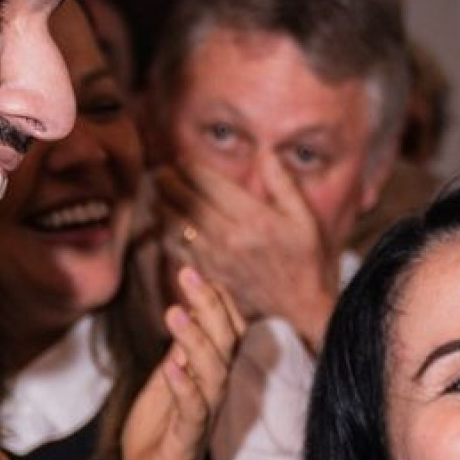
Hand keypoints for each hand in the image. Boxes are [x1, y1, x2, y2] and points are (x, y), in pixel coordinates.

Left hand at [119, 267, 246, 459]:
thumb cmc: (158, 440)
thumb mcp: (164, 387)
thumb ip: (178, 355)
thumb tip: (187, 315)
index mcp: (207, 377)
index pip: (224, 332)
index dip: (215, 302)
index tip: (197, 271)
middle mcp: (212, 394)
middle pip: (225, 344)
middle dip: (210, 308)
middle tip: (189, 274)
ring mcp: (201, 418)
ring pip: (212, 374)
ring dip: (196, 342)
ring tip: (175, 312)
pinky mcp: (185, 443)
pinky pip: (191, 412)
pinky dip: (182, 387)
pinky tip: (170, 366)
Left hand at [154, 147, 336, 351]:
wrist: (298, 306)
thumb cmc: (303, 258)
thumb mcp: (303, 217)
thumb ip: (282, 183)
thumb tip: (264, 153)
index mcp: (253, 219)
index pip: (211, 185)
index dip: (191, 168)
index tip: (181, 159)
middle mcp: (229, 238)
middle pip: (187, 202)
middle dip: (169, 183)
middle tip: (160, 171)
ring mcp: (215, 259)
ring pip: (176, 226)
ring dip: (163, 206)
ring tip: (156, 193)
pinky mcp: (208, 275)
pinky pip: (177, 250)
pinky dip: (166, 232)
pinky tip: (164, 221)